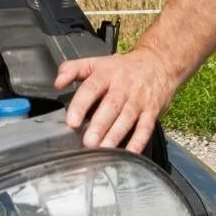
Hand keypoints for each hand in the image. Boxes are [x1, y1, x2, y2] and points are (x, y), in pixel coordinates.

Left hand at [56, 48, 178, 152]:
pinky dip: (139, 141)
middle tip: (88, 141)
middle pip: (111, 105)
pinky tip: (130, 153)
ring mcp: (139, 99)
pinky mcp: (152, 111)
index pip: (92, 88)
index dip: (81, 104)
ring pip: (127, 117)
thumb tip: (57, 83)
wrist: (159, 62)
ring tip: (104, 149)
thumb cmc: (122, 68)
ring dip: (116, 134)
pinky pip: (146, 127)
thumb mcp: (96, 62)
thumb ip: (73, 70)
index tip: (71, 121)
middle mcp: (123, 87)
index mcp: (106, 74)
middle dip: (100, 124)